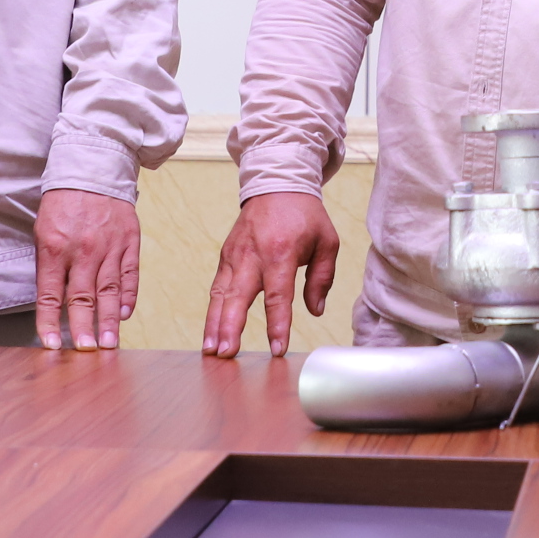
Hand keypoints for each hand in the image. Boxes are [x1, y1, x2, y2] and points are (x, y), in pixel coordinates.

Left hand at [35, 189, 139, 351]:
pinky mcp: (129, 241)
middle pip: (82, 298)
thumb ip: (48, 267)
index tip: (52, 344)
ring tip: (109, 343)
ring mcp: (109, 246)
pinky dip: (128, 296)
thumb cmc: (63, 203)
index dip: (50, 322)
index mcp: (55, 248)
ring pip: (109, 291)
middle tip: (87, 351)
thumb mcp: (43, 231)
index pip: (50, 295)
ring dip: (108, 320)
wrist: (93, 168)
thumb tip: (54, 303)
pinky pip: (130, 274)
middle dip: (84, 328)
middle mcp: (83, 250)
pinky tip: (124, 313)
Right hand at [201, 192, 341, 358]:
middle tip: (227, 353)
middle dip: (230, 326)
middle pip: (238, 296)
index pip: (278, 294)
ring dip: (214, 324)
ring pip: (220, 295)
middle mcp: (253, 255)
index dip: (277, 323)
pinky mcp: (226, 257)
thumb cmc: (304, 215)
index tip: (277, 348)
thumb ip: (322, 278)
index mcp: (281, 251)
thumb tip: (315, 311)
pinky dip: (212, 312)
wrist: (276, 184)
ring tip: (212, 351)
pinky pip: (217, 288)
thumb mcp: (327, 242)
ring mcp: (235, 255)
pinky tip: (211, 334)